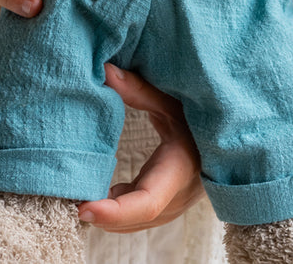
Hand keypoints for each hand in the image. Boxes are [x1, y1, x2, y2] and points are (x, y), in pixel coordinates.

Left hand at [78, 65, 203, 232]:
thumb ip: (139, 89)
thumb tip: (105, 71)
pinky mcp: (166, 200)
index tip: (83, 208)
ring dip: (106, 214)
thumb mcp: (173, 98)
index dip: (114, 211)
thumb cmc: (200, 112)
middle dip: (101, 215)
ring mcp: (174, 202)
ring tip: (73, 194)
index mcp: (182, 167)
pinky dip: (115, 207)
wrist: (228, 132)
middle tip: (63, 198)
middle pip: (136, 218)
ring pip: (135, 220)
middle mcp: (179, 193)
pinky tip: (96, 192)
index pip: (146, 202)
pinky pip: (137, 211)